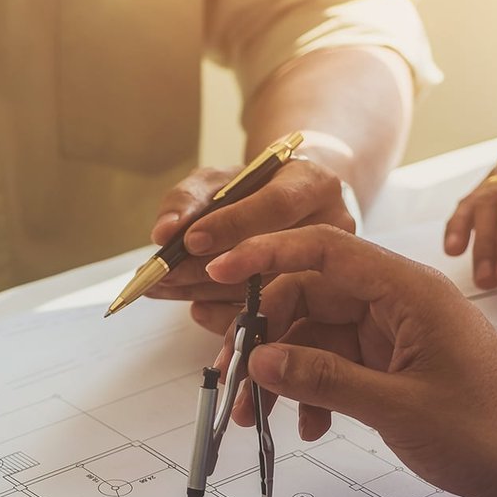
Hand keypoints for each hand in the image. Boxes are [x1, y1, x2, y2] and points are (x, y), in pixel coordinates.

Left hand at [146, 157, 356, 334]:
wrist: (286, 205)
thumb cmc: (253, 191)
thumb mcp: (219, 181)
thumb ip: (188, 199)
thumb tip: (165, 231)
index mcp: (313, 184)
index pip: (277, 205)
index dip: (232, 225)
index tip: (190, 240)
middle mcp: (331, 224)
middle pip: (272, 253)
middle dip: (208, 266)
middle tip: (166, 273)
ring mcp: (329, 266)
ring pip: (266, 290)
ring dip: (207, 293)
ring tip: (166, 289)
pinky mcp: (317, 299)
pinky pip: (268, 315)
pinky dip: (224, 315)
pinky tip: (195, 306)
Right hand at [205, 226, 496, 496]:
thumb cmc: (491, 430)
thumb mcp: (399, 408)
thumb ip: (326, 379)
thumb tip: (263, 359)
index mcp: (408, 290)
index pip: (324, 250)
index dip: (267, 256)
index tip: (221, 273)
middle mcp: (399, 302)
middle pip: (310, 296)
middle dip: (265, 336)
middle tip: (232, 378)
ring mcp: (397, 333)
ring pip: (317, 336)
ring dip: (283, 371)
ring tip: (255, 414)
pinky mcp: (396, 364)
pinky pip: (337, 364)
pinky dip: (313, 390)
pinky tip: (306, 427)